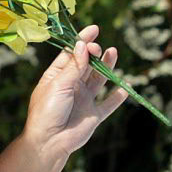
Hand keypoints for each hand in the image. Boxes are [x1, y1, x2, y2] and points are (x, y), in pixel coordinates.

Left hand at [23, 25, 129, 162]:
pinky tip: (124, 88)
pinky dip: (117, 98)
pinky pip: (108, 105)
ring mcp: (83, 100)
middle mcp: (71, 86)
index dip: (81, 42)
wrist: (49, 141)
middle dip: (94, 53)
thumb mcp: (59, 85)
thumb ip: (74, 67)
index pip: (71, 55)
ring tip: (113, 52)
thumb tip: (82, 45)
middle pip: (86, 65)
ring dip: (107, 67)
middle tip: (98, 47)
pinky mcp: (93, 115)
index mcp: (57, 77)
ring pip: (98, 80)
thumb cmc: (47, 111)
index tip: (93, 30)